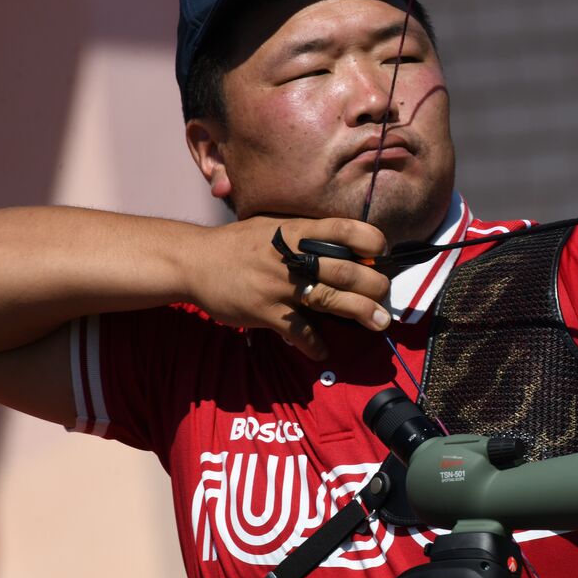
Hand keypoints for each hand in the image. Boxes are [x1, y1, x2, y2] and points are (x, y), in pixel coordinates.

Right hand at [188, 217, 390, 359]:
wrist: (193, 261)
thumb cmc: (240, 244)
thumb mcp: (275, 226)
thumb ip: (309, 235)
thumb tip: (349, 249)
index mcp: (298, 231)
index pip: (346, 228)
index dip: (372, 241)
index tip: (382, 255)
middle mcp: (292, 256)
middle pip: (346, 270)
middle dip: (374, 285)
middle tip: (384, 297)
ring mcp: (279, 284)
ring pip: (330, 299)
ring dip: (360, 312)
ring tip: (378, 323)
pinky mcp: (265, 310)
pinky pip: (299, 331)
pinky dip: (314, 344)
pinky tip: (322, 351)